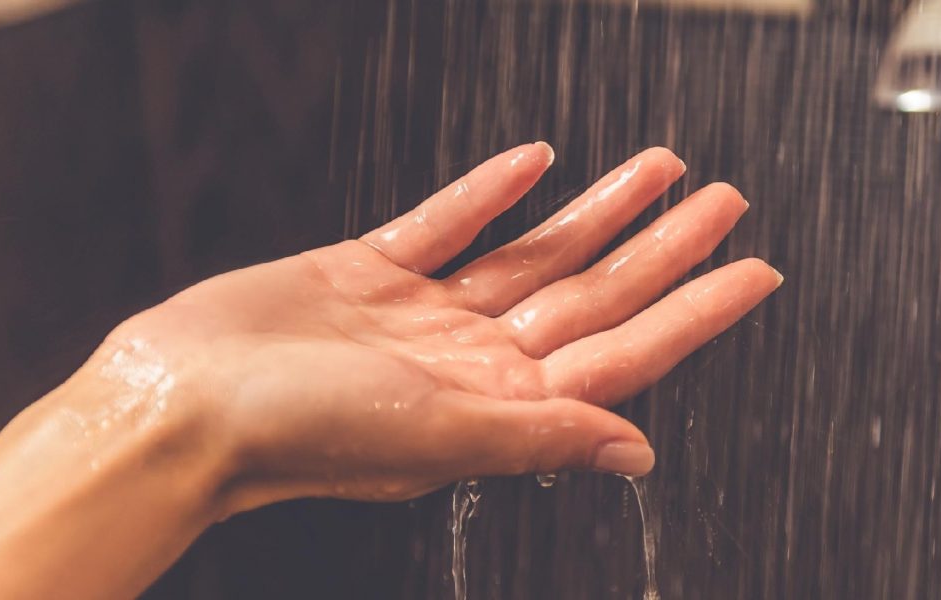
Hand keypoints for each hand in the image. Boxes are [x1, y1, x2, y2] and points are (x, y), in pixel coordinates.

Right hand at [82, 142, 780, 516]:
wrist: (183, 402)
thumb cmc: (297, 431)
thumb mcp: (440, 436)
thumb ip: (544, 436)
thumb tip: (638, 453)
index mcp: (496, 407)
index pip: (623, 353)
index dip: (695, 313)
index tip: (757, 273)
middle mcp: (468, 362)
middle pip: (592, 294)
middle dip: (663, 248)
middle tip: (727, 201)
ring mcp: (419, 316)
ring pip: (531, 254)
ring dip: (595, 212)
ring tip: (657, 168)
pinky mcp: (366, 273)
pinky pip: (445, 226)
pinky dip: (488, 193)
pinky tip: (531, 164)